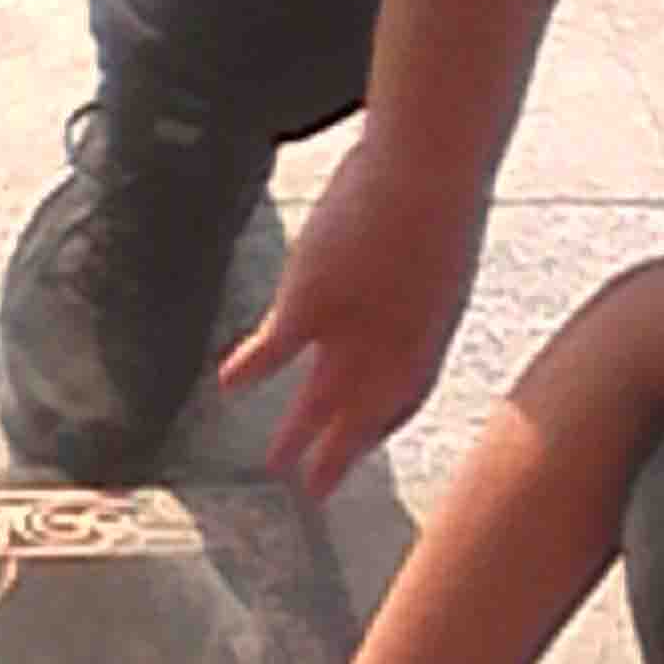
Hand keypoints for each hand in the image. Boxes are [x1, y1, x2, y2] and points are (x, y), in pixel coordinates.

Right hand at [221, 128, 483, 497]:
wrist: (427, 169)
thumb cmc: (440, 189)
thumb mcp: (438, 234)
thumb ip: (423, 261)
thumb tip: (415, 242)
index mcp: (430, 329)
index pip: (407, 393)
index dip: (383, 422)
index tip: (363, 442)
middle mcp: (394, 344)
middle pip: (363, 412)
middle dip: (338, 452)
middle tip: (315, 494)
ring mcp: (353, 328)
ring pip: (321, 396)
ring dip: (296, 432)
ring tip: (272, 467)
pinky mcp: (312, 303)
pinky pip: (275, 348)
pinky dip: (250, 367)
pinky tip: (223, 386)